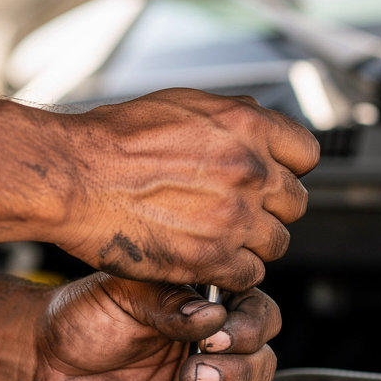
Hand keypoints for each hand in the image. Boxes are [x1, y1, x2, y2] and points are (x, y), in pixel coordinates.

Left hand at [28, 274, 280, 380]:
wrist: (44, 361)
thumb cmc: (81, 317)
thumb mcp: (124, 292)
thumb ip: (168, 303)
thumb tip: (211, 317)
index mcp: (205, 309)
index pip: (256, 314)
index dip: (249, 328)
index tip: (217, 338)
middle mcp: (209, 350)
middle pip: (260, 363)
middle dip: (236, 373)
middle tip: (192, 374)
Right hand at [55, 89, 318, 292]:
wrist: (74, 177)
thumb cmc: (112, 139)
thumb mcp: (182, 105)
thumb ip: (229, 122)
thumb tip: (254, 131)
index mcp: (248, 126)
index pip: (306, 154)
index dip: (286, 169)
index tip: (269, 179)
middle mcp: (250, 170)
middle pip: (294, 203)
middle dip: (269, 209)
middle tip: (236, 213)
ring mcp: (235, 217)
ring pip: (276, 244)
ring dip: (251, 244)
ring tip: (216, 238)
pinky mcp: (213, 258)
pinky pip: (249, 275)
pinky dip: (231, 273)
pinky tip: (205, 260)